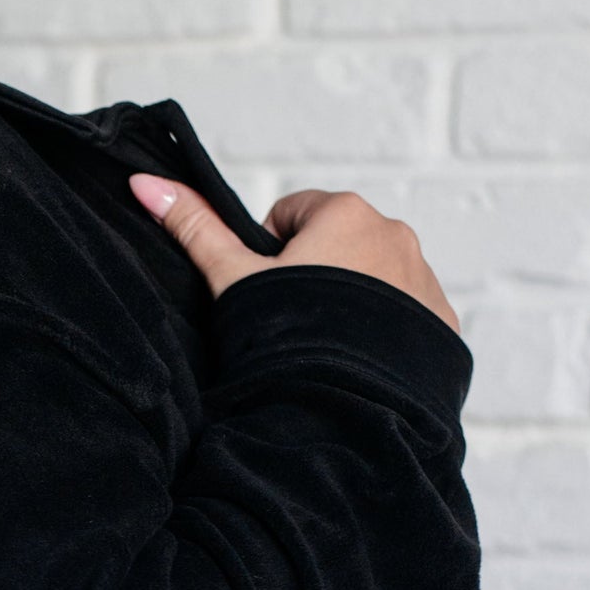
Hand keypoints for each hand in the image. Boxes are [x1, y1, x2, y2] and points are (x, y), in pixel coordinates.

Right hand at [128, 175, 459, 334]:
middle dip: (316, 277)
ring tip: (326, 346)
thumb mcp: (233, 278)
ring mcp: (424, 277)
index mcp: (344, 211)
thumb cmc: (285, 336)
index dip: (270, 256)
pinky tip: (360, 361)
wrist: (345, 406)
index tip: (268, 294)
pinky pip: (407, 316)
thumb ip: (195, 228)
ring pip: (374, 280)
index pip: (292, 217)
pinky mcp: (443, 321)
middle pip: (337, 246)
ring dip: (352, 302)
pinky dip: (386, 332)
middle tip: (293, 324)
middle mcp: (394, 233)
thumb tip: (146, 183)